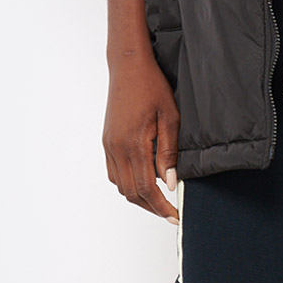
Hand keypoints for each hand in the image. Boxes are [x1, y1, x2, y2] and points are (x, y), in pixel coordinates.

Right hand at [103, 52, 179, 222]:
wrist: (128, 67)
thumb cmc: (151, 87)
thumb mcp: (170, 118)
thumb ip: (169, 152)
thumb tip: (170, 182)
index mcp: (133, 144)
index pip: (146, 188)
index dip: (161, 206)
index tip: (175, 215)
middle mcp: (117, 149)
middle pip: (131, 192)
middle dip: (151, 207)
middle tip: (170, 212)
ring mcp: (109, 146)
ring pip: (121, 185)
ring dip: (139, 197)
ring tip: (159, 200)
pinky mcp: (107, 142)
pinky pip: (114, 173)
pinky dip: (128, 183)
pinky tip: (143, 180)